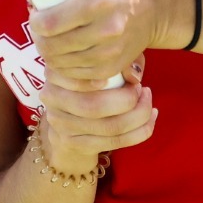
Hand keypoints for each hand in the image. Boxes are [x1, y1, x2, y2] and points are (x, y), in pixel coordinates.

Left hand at [27, 0, 169, 89]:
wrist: (151, 6)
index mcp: (95, 1)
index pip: (49, 23)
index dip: (35, 21)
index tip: (37, 14)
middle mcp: (104, 29)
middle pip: (51, 47)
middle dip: (39, 38)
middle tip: (43, 29)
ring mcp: (109, 52)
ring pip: (59, 64)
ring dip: (50, 53)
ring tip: (55, 39)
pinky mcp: (112, 68)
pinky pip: (74, 76)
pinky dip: (65, 66)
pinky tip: (67, 52)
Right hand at [34, 60, 155, 175]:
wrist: (71, 114)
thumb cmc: (94, 77)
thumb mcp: (104, 60)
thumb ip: (121, 59)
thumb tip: (133, 76)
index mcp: (55, 71)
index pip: (80, 75)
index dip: (110, 76)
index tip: (131, 76)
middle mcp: (51, 97)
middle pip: (94, 106)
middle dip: (129, 100)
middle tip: (142, 89)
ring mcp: (60, 124)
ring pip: (110, 127)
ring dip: (139, 115)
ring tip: (148, 101)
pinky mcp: (75, 143)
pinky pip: (116, 142)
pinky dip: (141, 131)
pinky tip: (152, 116)